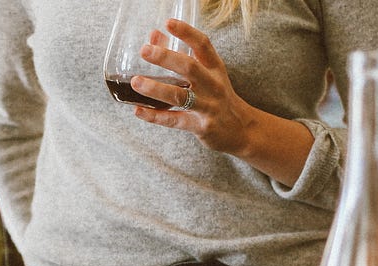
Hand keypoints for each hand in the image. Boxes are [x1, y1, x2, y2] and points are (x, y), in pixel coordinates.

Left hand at [128, 19, 255, 155]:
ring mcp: (207, 106)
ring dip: (156, 89)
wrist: (241, 129)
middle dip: (166, 58)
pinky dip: (155, 116)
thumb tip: (154, 35)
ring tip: (136, 82)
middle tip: (145, 50)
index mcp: (215, 68)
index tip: (169, 23)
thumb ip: (181, 53)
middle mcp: (213, 85)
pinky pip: (174, 120)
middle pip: (190, 67)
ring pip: (180, 96)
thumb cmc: (218, 96)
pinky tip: (139, 110)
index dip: (186, 32)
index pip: (203, 45)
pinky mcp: (200, 126)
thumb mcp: (207, 73)